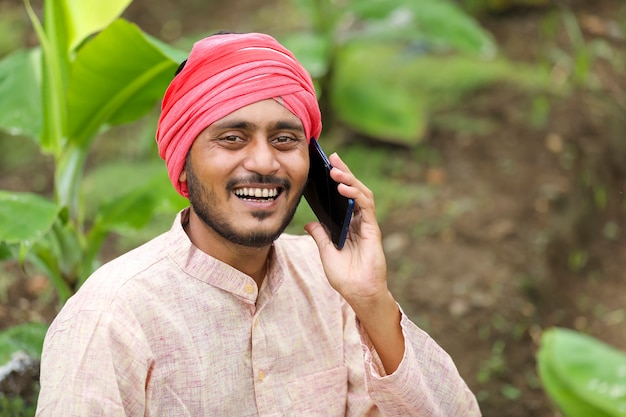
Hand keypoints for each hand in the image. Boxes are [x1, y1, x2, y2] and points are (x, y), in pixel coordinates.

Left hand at [304, 152, 387, 311]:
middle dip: (344, 173)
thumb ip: (320, 236)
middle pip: (353, 191)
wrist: (359, 293)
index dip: (336, 181)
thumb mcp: (326, 253)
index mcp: (348, 225)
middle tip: (333, 158)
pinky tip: (343, 189)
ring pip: (361, 194)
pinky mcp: (373, 229)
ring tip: (336, 171)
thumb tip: (310, 223)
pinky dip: (356, 195)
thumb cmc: (345, 277)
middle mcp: (358, 222)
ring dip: (349, 180)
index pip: (342, 197)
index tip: (325, 166)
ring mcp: (367, 224)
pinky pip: (366, 207)